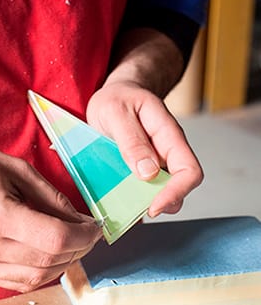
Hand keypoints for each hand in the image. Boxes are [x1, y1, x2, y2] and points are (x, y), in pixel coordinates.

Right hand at [0, 143, 100, 291]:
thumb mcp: (13, 168)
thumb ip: (49, 195)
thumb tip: (77, 217)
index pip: (55, 238)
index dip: (84, 235)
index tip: (96, 227)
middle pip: (50, 260)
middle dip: (80, 248)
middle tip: (90, 232)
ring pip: (38, 276)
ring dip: (65, 261)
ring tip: (75, 242)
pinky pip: (19, 281)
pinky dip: (43, 271)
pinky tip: (52, 254)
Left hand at [86, 81, 202, 216]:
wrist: (115, 94)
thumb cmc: (118, 98)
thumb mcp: (116, 113)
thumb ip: (132, 140)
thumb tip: (149, 173)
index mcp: (168, 134)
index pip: (188, 170)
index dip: (176, 192)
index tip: (153, 207)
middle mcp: (166, 151)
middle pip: (177, 186)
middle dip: (158, 203)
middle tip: (131, 210)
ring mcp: (155, 160)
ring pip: (159, 190)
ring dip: (143, 202)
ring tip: (120, 205)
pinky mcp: (141, 166)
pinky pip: (143, 187)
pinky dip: (132, 197)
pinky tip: (116, 200)